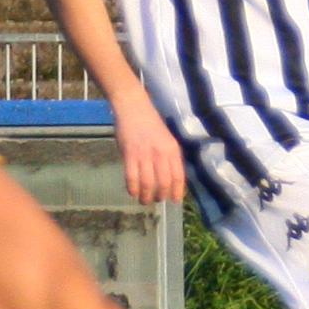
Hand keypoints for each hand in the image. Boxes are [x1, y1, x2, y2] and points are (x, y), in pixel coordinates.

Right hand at [113, 94, 183, 208]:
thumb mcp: (166, 140)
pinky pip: (132, 178)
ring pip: (148, 184)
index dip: (177, 191)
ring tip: (144, 200)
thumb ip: (168, 157)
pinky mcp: (130, 155)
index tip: (175, 201)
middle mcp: (161, 154)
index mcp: (172, 150)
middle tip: (156, 200)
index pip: (178, 176)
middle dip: (160, 196)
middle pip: (164, 183)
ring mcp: (145, 155)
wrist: (134, 108)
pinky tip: (132, 192)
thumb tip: (169, 179)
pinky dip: (133, 189)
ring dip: (146, 196)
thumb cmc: (150, 123)